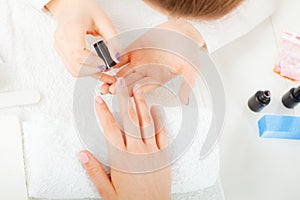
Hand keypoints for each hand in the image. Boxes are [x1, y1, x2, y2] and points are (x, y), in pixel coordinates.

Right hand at [46, 0, 118, 82]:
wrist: (68, 4)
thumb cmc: (83, 8)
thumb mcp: (103, 20)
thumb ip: (113, 39)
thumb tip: (116, 57)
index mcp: (71, 29)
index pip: (79, 54)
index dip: (93, 63)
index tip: (104, 64)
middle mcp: (62, 39)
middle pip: (75, 66)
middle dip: (93, 72)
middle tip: (107, 71)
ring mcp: (59, 45)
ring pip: (73, 70)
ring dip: (89, 74)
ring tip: (103, 72)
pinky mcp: (60, 50)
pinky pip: (71, 66)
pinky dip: (84, 71)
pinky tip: (94, 69)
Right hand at [79, 79, 171, 199]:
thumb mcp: (107, 190)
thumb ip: (94, 170)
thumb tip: (81, 154)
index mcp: (121, 158)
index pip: (109, 129)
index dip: (103, 112)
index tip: (98, 100)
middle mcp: (137, 150)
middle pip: (129, 119)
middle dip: (123, 98)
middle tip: (120, 82)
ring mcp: (152, 151)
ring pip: (146, 122)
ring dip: (141, 104)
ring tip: (138, 88)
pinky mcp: (164, 154)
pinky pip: (162, 133)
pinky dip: (159, 119)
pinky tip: (156, 108)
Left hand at [99, 20, 201, 104]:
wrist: (182, 31)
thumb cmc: (187, 50)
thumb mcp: (190, 68)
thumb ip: (187, 83)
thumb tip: (186, 100)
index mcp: (157, 79)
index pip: (144, 89)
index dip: (135, 93)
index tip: (127, 96)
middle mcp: (146, 72)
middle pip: (130, 83)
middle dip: (119, 88)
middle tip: (109, 91)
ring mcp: (139, 62)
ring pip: (122, 73)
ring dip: (113, 78)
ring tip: (104, 83)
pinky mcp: (133, 50)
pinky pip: (120, 57)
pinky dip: (113, 61)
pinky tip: (106, 65)